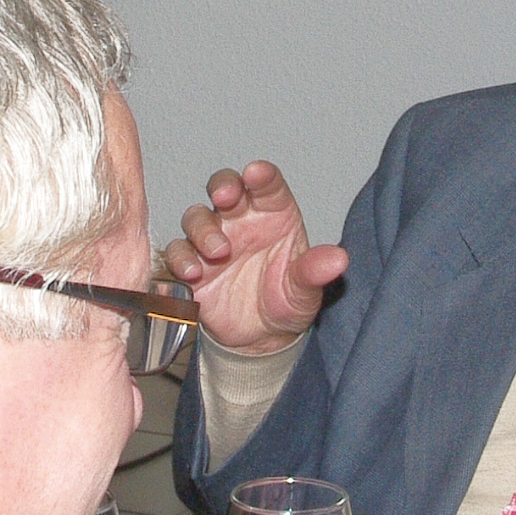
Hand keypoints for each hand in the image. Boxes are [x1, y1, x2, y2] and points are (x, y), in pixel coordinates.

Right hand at [162, 163, 345, 353]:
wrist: (261, 340)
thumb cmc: (286, 302)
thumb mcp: (305, 290)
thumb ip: (315, 272)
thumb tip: (338, 259)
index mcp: (273, 214)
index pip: (267, 184)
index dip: (261, 175)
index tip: (257, 174)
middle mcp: (240, 220)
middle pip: (225, 187)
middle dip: (223, 186)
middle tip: (225, 196)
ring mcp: (212, 241)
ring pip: (196, 217)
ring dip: (202, 228)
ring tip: (217, 251)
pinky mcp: (191, 266)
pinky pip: (177, 253)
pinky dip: (180, 258)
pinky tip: (193, 272)